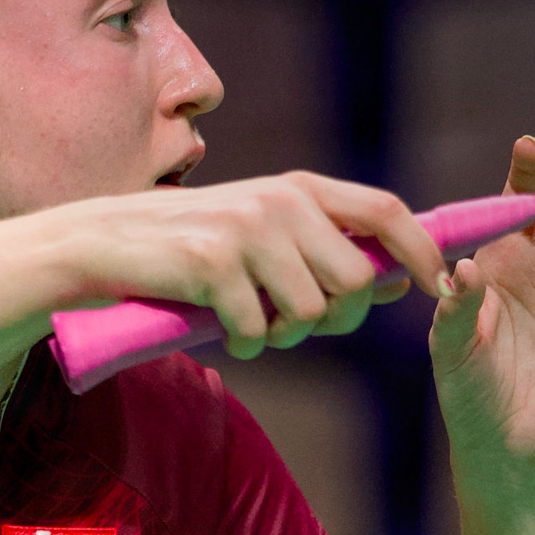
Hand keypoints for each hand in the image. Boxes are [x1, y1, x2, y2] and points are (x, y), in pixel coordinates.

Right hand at [40, 173, 448, 358]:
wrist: (98, 243)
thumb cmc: (185, 248)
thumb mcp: (260, 230)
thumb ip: (322, 247)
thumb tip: (397, 280)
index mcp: (298, 189)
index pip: (388, 213)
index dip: (421, 252)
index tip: (436, 287)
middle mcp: (280, 202)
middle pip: (355, 281)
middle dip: (336, 319)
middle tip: (293, 325)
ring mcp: (247, 231)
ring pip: (311, 313)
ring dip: (285, 336)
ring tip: (250, 324)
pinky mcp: (212, 265)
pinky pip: (259, 331)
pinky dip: (245, 345)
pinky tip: (219, 330)